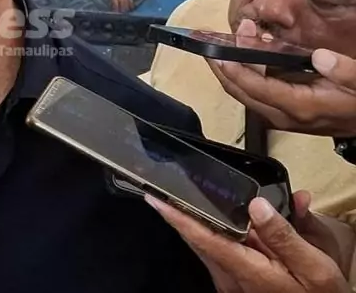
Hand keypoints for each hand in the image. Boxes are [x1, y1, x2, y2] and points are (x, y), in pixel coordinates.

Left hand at [147, 194, 348, 292]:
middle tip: (170, 187)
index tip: (154, 198)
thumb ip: (284, 236)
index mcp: (248, 271)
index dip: (176, 217)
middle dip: (185, 214)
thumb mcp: (316, 268)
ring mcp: (231, 285)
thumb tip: (258, 205)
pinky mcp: (236, 286)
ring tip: (191, 198)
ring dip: (200, 223)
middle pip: (199, 240)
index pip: (202, 238)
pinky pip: (219, 255)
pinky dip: (217, 235)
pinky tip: (225, 221)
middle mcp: (232, 279)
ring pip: (207, 247)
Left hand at [206, 19, 355, 135]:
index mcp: (301, 107)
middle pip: (241, 93)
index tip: (217, 49)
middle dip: (221, 68)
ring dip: (229, 71)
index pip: (256, 88)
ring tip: (219, 43)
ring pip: (245, 95)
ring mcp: (282, 117)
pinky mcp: (284, 113)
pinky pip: (254, 94)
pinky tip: (243, 55)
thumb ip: (345, 71)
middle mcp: (285, 116)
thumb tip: (320, 56)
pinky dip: (243, 75)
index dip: (234, 69)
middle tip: (206, 43)